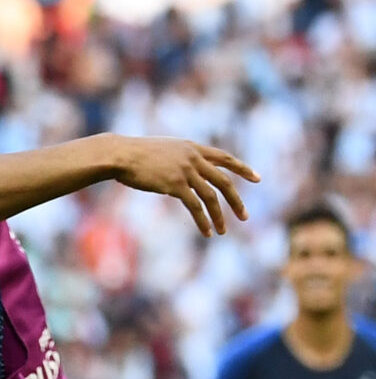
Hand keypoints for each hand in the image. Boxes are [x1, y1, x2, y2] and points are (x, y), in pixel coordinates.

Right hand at [105, 136, 256, 235]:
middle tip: (244, 216)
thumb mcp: (161, 151)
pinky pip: (195, 206)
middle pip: (224, 181)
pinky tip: (206, 231)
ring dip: (220, 215)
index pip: (225, 158)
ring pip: (211, 196)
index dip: (242, 169)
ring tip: (223, 231)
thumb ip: (177, 160)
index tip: (257, 178)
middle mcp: (193, 158)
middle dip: (236, 200)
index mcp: (192, 148)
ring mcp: (185, 171)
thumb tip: (180, 177)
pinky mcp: (175, 185)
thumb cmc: (133, 154)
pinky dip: (203, 220)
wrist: (120, 155)